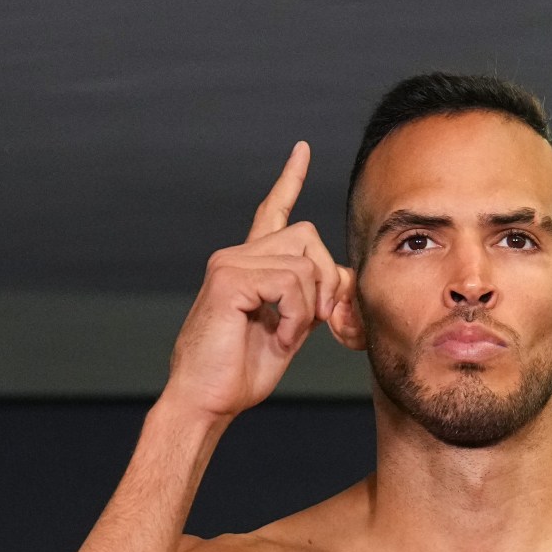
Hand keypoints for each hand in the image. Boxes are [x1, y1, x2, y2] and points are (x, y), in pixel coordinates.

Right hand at [159, 142, 354, 422]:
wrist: (206, 401)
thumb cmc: (240, 373)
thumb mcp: (290, 331)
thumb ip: (313, 301)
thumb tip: (344, 282)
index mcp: (249, 264)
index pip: (272, 212)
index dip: (289, 180)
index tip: (301, 150)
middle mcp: (236, 255)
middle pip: (309, 236)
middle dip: (328, 280)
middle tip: (320, 322)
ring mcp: (230, 263)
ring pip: (305, 262)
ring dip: (309, 308)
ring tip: (284, 337)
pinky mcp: (228, 279)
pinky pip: (290, 283)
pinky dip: (295, 317)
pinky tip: (276, 337)